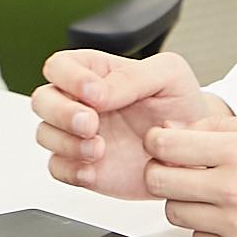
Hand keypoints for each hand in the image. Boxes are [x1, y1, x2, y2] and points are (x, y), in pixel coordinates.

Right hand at [30, 49, 219, 199]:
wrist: (194, 148)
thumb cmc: (179, 104)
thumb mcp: (169, 75)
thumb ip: (133, 76)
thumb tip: (99, 93)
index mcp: (96, 72)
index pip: (60, 66)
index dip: (70, 78)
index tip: (96, 93)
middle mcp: (81, 102)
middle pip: (43, 99)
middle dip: (61, 112)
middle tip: (91, 123)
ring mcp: (79, 135)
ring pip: (45, 134)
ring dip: (66, 143)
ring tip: (99, 150)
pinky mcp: (83, 165)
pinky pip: (57, 168)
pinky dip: (70, 171)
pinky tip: (93, 171)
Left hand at [144, 116, 236, 236]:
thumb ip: (216, 126)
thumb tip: (171, 131)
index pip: (165, 146)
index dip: (155, 143)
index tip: (159, 145)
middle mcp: (232, 188)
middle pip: (159, 182)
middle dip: (161, 172)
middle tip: (175, 170)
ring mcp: (235, 225)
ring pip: (174, 213)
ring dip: (185, 203)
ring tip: (210, 195)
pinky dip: (206, 231)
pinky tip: (227, 219)